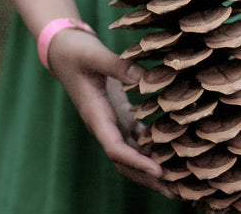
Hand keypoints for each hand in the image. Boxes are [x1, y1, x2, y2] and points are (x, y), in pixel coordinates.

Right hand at [48, 28, 173, 196]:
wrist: (62, 50)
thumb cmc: (74, 51)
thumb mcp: (94, 54)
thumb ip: (118, 66)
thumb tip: (145, 78)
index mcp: (95, 115)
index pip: (115, 148)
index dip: (137, 161)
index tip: (160, 171)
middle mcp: (103, 125)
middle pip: (124, 161)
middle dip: (147, 177)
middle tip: (176, 190)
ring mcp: (110, 122)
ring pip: (131, 153)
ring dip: (152, 167)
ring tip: (178, 180)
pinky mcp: (118, 114)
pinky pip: (136, 138)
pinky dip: (152, 148)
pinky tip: (173, 152)